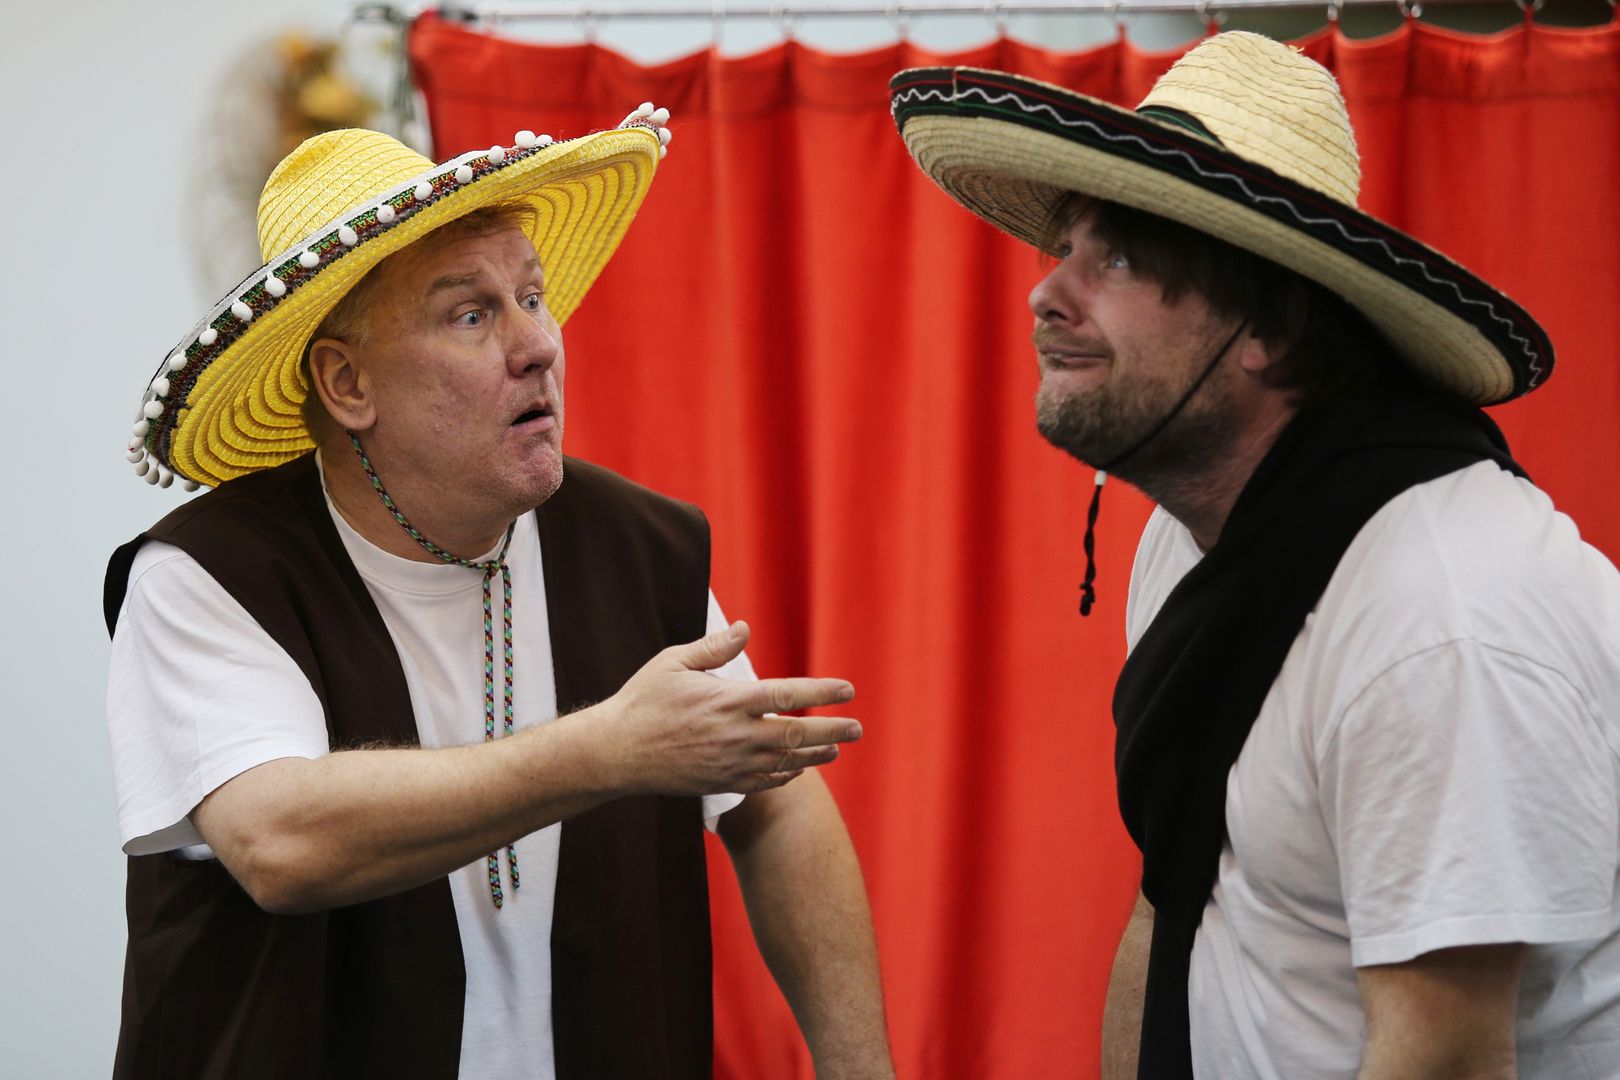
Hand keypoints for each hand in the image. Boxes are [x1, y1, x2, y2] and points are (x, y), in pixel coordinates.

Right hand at [587, 621, 859, 795]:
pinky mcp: (720, 783)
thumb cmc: (643, 701)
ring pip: (785, 763)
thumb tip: (745, 628)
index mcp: (727, 700)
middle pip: (796, 735)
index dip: (822, 693)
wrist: (616, 753)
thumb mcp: (673, 663)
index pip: (787, 695)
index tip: (848, 689)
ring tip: (837, 748)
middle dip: (832, 731)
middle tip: (857, 728)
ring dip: (815, 755)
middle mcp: (734, 735)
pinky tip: (798, 768)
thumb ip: (713, 647)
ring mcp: (729, 763)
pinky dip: (786, 775)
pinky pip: (763, 782)